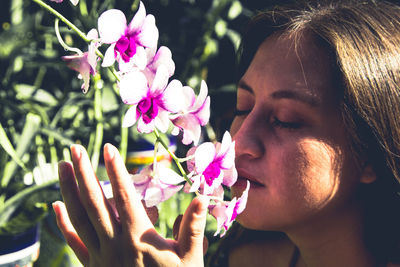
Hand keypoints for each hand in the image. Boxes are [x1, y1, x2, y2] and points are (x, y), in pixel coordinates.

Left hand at [53, 143, 208, 266]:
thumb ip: (193, 227)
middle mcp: (115, 242)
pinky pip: (74, 242)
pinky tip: (55, 206)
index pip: (124, 197)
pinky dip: (63, 223)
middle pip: (94, 202)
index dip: (116, 171)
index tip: (109, 148)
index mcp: (138, 237)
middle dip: (83, 173)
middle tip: (74, 148)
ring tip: (61, 166)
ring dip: (68, 190)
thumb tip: (202, 198)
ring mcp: (100, 254)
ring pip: (79, 218)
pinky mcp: (93, 265)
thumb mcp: (190, 257)